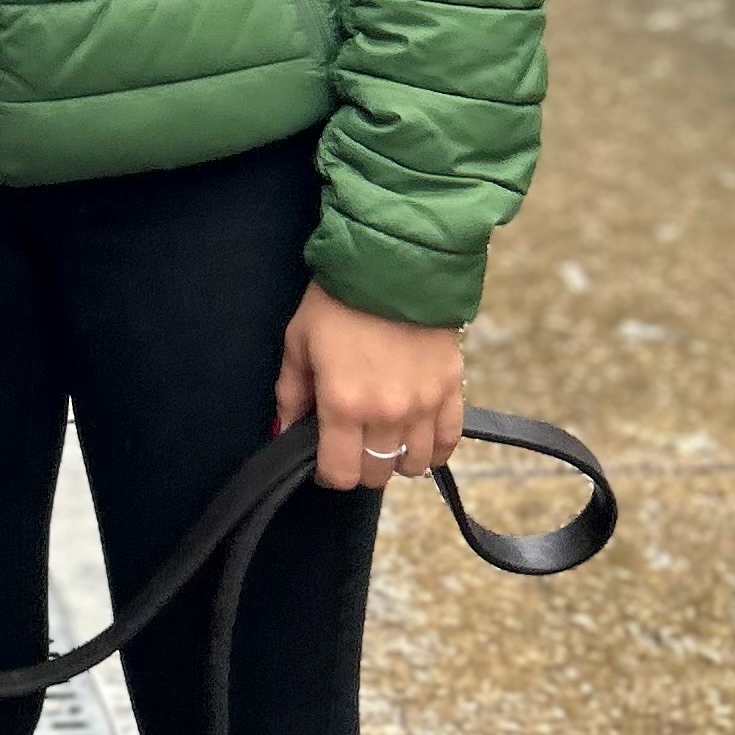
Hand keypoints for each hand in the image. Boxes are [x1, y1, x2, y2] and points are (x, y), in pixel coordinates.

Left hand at [274, 280, 464, 490]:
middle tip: (350, 440)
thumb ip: (291, 392)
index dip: (327, 472)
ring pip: (413, 464)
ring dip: (395, 458)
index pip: (340, 474)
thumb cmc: (338, 299)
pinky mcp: (452, 390)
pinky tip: (417, 436)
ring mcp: (424, 405)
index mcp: (344, 403)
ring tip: (383, 435)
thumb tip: (282, 430)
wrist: (395, 261)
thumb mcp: (299, 340)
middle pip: (376, 473)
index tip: (323, 457)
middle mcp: (387, 413)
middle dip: (359, 464)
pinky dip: (432, 448)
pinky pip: (447, 442)